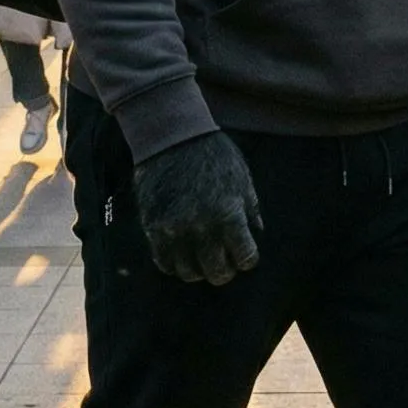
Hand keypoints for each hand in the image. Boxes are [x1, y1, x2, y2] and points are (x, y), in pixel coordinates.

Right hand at [133, 133, 262, 285]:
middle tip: (224, 260)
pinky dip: (174, 263)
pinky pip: (164, 262)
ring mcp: (174, 229)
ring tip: (201, 256)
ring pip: (189, 273)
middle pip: (217, 273)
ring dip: (198, 268)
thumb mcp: (242, 178)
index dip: (247, 258)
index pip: (245, 258)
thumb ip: (250, 210)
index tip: (244, 253)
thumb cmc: (212, 153)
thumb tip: (255, 235)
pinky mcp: (152, 227)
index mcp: (229, 214)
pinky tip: (181, 252)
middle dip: (225, 269)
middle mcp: (201, 226)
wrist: (171, 135)